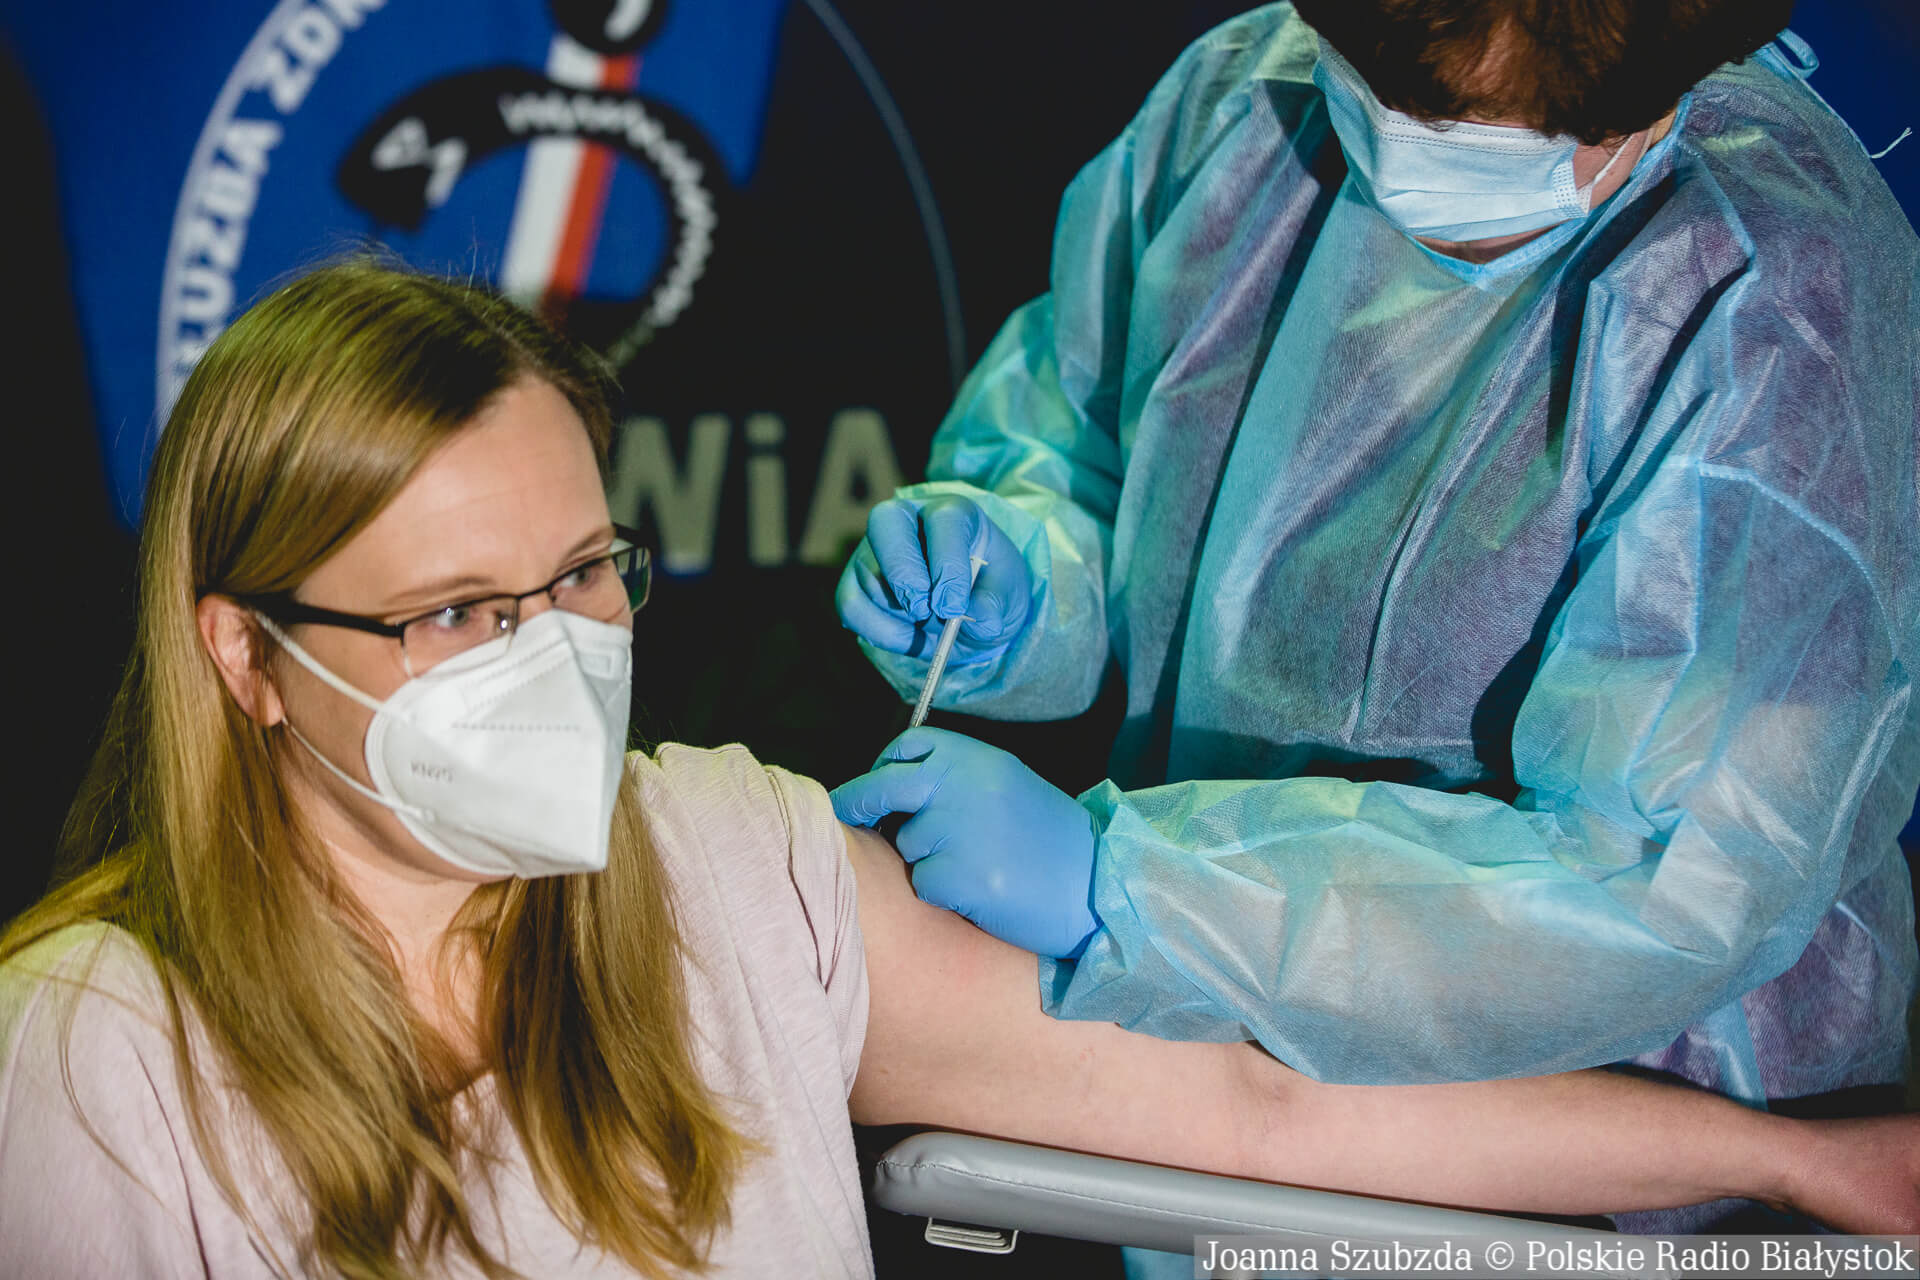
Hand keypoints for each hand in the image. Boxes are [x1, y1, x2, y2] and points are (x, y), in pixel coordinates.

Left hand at [831, 727, 1098, 957]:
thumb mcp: (1007, 786)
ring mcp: (959, 830)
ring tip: (977, 865)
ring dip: (926, 859)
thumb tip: (895, 788)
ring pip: (907, 844)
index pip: (909, 746)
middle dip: (855, 800)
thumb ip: (957, 779)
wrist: (1097, 886)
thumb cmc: (1052, 840)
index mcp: (977, 757)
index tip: (875, 780)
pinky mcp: (960, 876)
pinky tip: (981, 891)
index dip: (884, 764)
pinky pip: (923, 883)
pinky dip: (942, 892)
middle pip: (883, 786)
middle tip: (842, 811)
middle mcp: (962, 785)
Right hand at [836, 495, 1033, 662]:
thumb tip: (979, 618)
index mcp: (953, 512)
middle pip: (886, 522)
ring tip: (931, 625)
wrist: (968, 613)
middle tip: (923, 610)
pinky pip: (852, 605)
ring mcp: (874, 549)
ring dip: (900, 613)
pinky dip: (881, 631)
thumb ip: (996, 604)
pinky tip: (910, 636)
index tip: (954, 606)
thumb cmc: (990, 592)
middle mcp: (907, 520)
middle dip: (903, 571)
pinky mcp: (855, 582)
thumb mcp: (1009, 597)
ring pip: (868, 574)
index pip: (944, 521)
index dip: (948, 564)